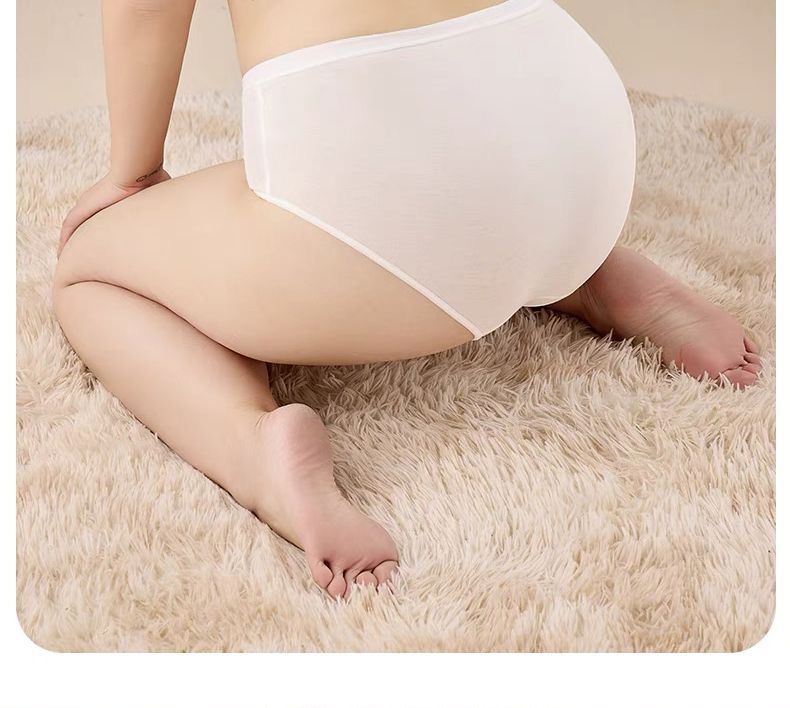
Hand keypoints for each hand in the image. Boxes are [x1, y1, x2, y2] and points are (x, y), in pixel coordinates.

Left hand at [56, 166, 170, 258]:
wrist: (140, 170)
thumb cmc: (152, 178)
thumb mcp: (158, 196)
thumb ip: (160, 205)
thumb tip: (178, 211)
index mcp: (114, 200)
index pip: (103, 219)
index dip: (102, 232)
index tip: (105, 246)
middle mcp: (98, 202)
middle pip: (85, 225)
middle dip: (84, 240)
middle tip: (83, 258)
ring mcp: (89, 204)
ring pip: (74, 228)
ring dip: (70, 243)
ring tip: (68, 260)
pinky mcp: (83, 208)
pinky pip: (69, 227)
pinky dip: (65, 241)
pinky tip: (62, 255)